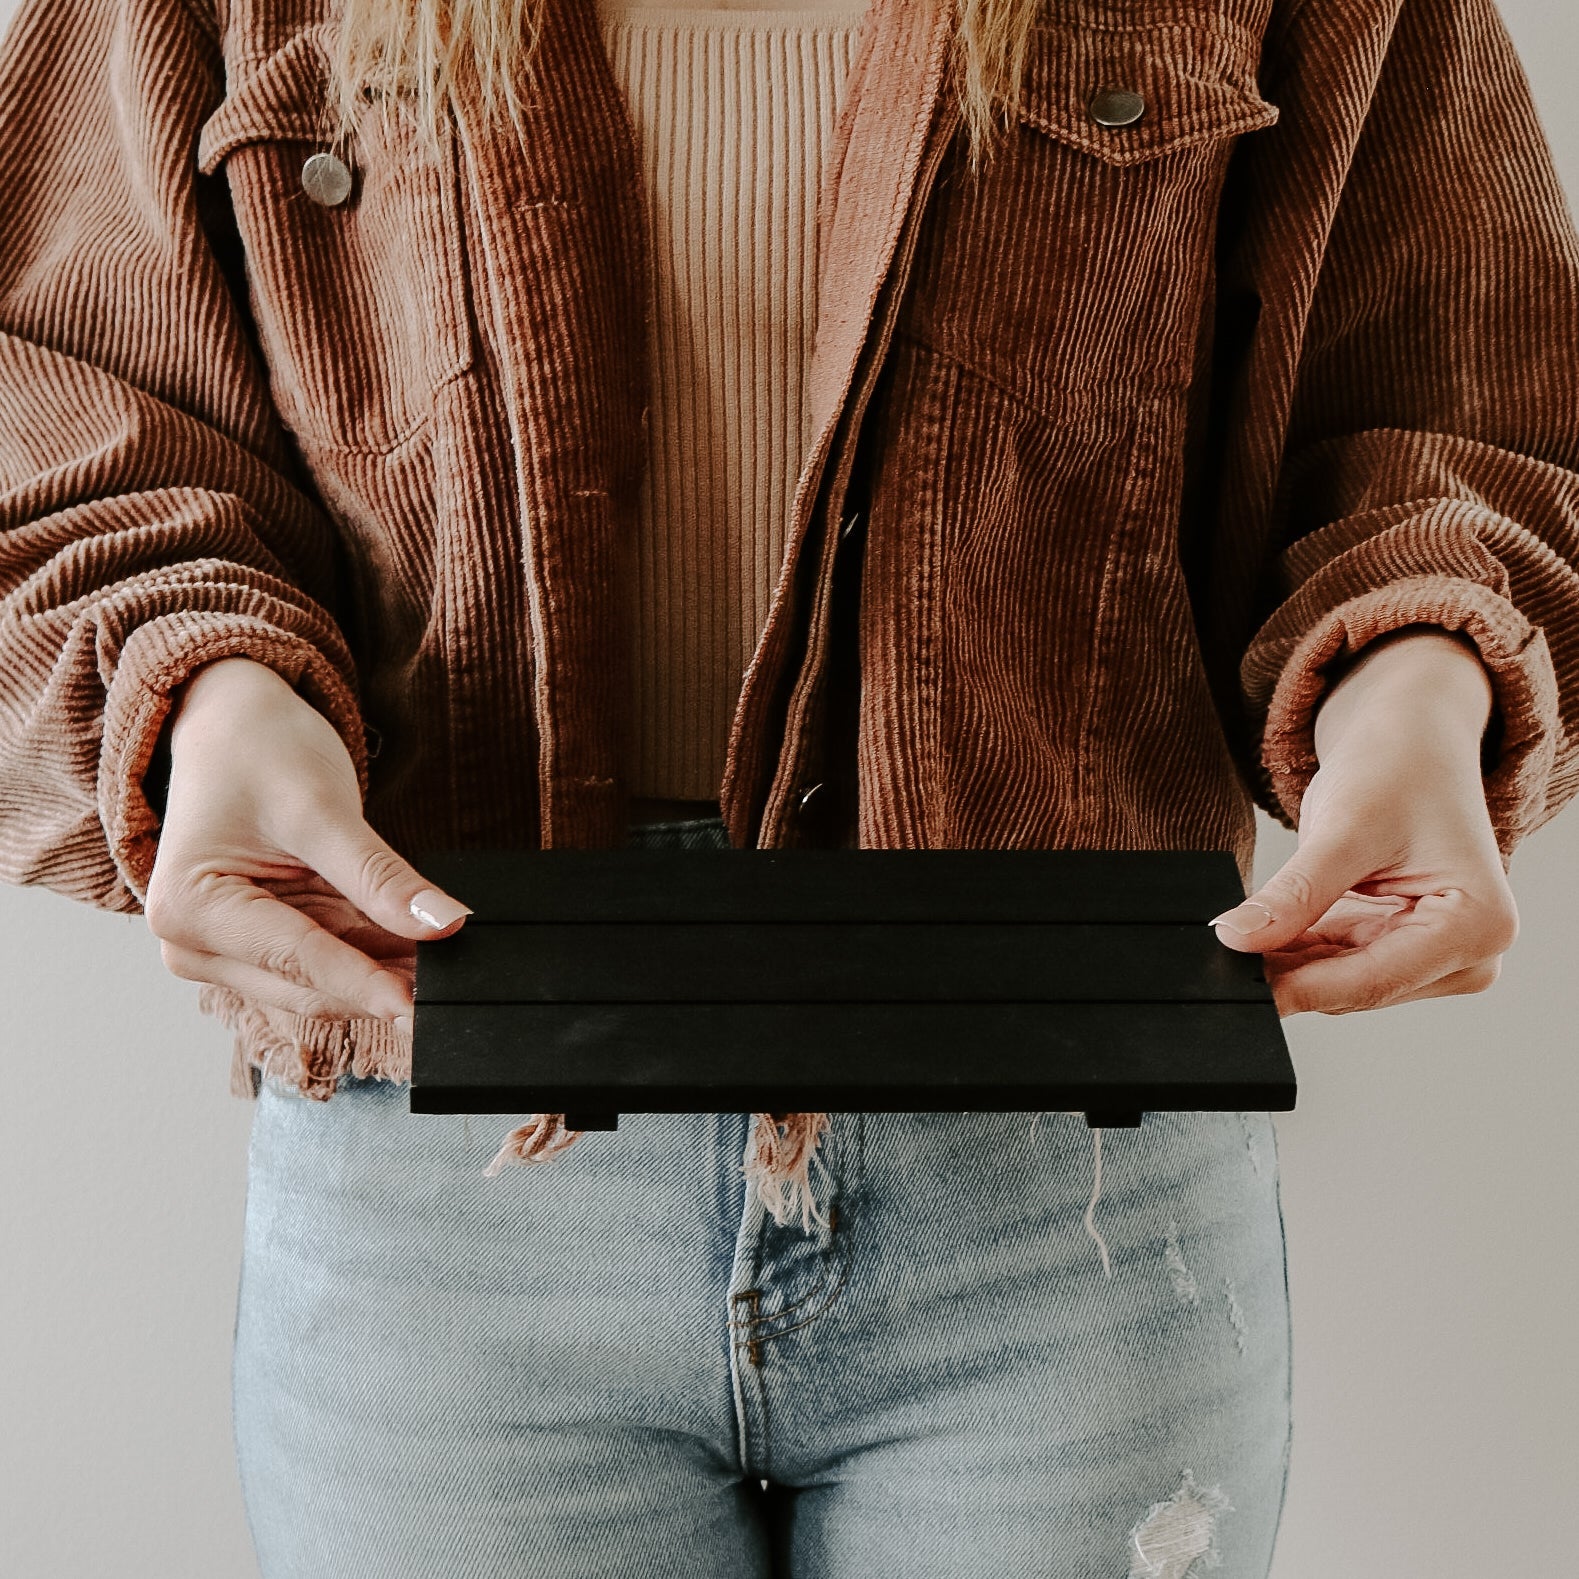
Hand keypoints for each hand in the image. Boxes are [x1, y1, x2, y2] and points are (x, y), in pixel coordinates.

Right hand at [143, 658, 470, 1028]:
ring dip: (385, 976)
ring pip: (323, 984)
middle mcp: (195, 943)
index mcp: (190, 908)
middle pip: (308, 985)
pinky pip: (328, 962)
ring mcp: (226, 949)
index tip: (420, 1007)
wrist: (233, 723)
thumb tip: (444, 925)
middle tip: (456, 987)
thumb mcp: (322, 809)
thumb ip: (380, 877)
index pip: (297, 961)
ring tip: (449, 970)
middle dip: (383, 985)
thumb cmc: (258, 751)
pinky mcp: (262, 943)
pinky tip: (421, 954)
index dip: (366, 985)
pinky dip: (374, 958)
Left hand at [1212, 633, 1518, 1016]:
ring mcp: (1437, 956)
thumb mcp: (1343, 829)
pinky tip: (1260, 932)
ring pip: (1340, 983)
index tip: (1236, 987)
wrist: (1412, 742)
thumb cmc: (1398, 769)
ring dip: (1287, 964)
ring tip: (1237, 936)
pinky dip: (1296, 950)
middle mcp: (1470, 954)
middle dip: (1288, 974)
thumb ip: (1296, 894)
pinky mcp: (1402, 948)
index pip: (1373, 980)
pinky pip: (1336, 964)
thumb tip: (1236, 940)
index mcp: (1478, 926)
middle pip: (1356, 988)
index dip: (1298, 988)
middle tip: (1220, 961)